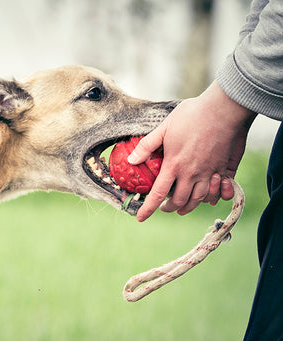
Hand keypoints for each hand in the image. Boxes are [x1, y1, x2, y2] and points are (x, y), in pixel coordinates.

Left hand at [128, 81, 255, 221]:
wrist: (223, 109)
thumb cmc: (191, 115)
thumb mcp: (164, 128)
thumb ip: (147, 146)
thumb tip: (131, 161)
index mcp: (174, 165)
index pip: (158, 194)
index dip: (148, 209)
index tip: (141, 218)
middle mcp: (191, 173)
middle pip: (179, 201)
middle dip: (169, 208)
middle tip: (163, 208)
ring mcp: (209, 172)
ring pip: (198, 200)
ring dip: (188, 207)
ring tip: (182, 208)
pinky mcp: (222, 168)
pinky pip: (217, 191)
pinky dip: (210, 198)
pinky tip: (206, 198)